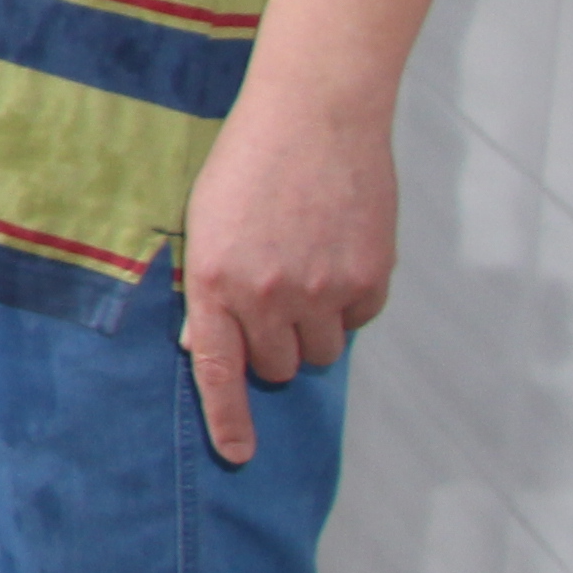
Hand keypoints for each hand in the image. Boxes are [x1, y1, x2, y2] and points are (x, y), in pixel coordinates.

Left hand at [176, 89, 392, 464]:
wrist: (315, 115)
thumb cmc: (249, 162)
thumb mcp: (205, 221)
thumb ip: (207, 287)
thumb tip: (205, 345)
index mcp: (215, 280)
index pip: (219, 372)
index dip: (229, 420)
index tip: (239, 456)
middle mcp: (267, 294)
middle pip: (276, 366)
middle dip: (272, 347)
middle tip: (273, 300)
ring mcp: (322, 289)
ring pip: (320, 351)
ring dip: (312, 328)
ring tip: (304, 271)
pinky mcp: (368, 279)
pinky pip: (359, 320)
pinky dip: (349, 302)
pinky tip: (336, 253)